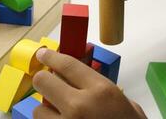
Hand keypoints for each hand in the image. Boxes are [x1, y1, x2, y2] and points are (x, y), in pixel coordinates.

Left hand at [32, 49, 146, 118]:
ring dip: (46, 110)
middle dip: (44, 81)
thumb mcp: (128, 106)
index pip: (67, 64)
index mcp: (102, 91)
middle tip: (49, 84)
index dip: (51, 56)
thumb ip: (103, 91)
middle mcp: (79, 106)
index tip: (42, 53)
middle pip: (43, 81)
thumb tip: (79, 80)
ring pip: (38, 110)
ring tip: (60, 116)